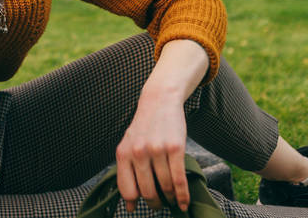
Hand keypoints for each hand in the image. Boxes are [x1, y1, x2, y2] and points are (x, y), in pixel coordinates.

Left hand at [115, 93, 189, 211]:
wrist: (159, 101)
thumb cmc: (143, 128)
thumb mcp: (128, 146)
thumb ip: (126, 173)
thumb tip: (129, 207)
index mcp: (123, 153)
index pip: (127, 189)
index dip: (135, 202)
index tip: (142, 207)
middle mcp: (138, 152)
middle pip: (148, 192)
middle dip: (156, 204)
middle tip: (161, 205)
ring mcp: (157, 150)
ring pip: (165, 187)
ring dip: (171, 199)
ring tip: (173, 201)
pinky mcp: (175, 148)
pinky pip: (179, 179)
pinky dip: (183, 195)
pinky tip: (184, 202)